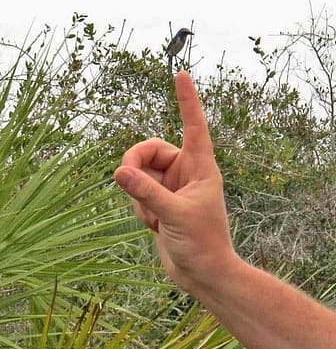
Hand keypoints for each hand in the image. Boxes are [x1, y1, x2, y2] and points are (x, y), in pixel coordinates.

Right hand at [114, 71, 236, 293]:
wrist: (203, 274)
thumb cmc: (202, 244)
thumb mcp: (174, 216)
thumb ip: (146, 193)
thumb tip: (119, 171)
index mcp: (202, 168)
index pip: (194, 126)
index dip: (187, 101)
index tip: (182, 74)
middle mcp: (188, 173)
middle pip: (149, 150)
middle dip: (135, 165)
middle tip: (126, 180)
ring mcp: (172, 188)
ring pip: (139, 174)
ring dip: (139, 196)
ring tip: (157, 219)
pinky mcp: (161, 203)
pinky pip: (138, 194)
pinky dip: (140, 210)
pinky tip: (155, 227)